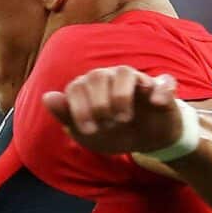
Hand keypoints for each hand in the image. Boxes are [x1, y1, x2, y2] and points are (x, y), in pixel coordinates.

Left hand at [40, 67, 188, 155]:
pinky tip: (155, 103)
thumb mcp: (87, 132)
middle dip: (98, 103)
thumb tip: (47, 97)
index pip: (77, 86)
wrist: (146, 140)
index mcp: (91, 88)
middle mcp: (111, 78)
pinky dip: (160, 90)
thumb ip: (67, 115)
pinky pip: (164, 81)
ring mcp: (137, 82)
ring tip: (123, 118)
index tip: (89, 129)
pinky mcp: (161, 89)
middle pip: (98, 75)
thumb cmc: (112, 132)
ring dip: (121, 96)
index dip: (79, 108)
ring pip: (125, 72)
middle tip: (107, 124)